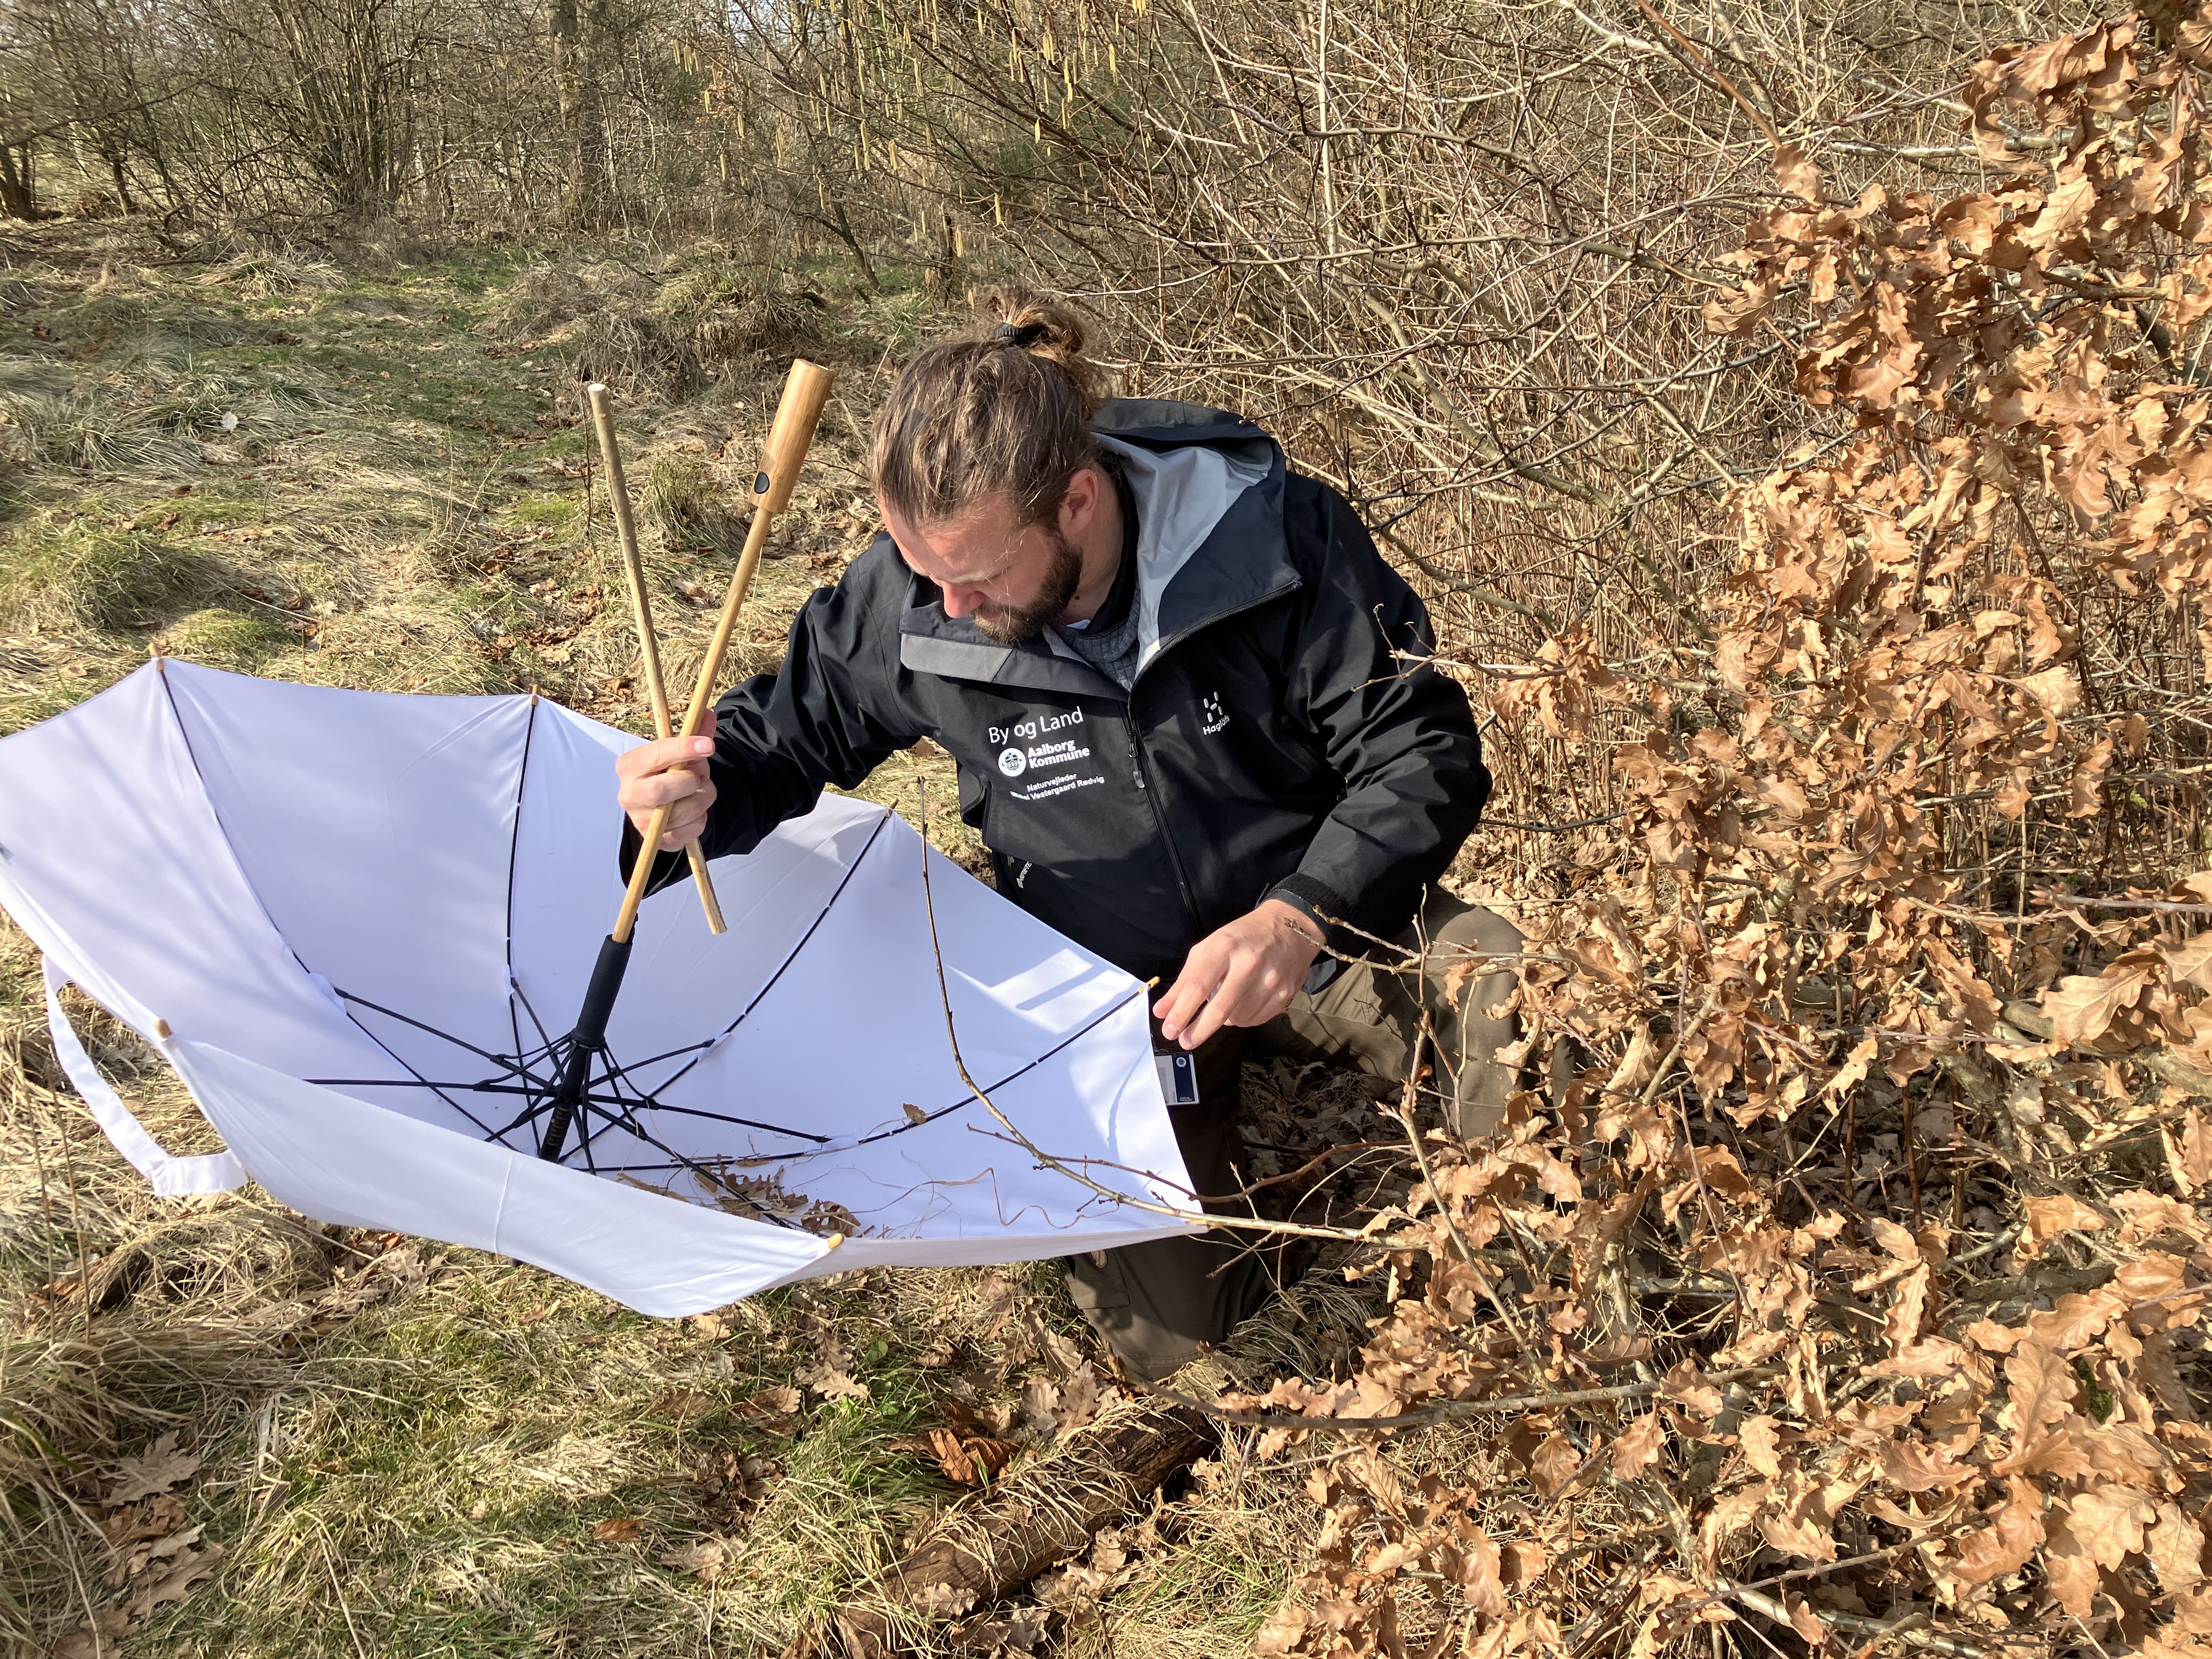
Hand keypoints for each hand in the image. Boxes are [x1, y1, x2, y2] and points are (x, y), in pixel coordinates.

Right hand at [616, 734, 716, 851]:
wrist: (662, 804)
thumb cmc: (669, 771)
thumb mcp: (680, 750)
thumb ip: (695, 733)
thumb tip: (708, 715)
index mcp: (629, 765)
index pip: (655, 756)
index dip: (684, 749)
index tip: (708, 746)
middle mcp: (628, 794)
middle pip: (661, 791)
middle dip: (690, 782)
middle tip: (699, 777)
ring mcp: (641, 821)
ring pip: (682, 812)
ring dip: (703, 798)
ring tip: (700, 791)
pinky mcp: (658, 841)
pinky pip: (690, 830)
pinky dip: (701, 818)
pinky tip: (694, 810)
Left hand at [1153, 900, 1324, 1050]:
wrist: (1289, 928)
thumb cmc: (1241, 938)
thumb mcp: (1208, 949)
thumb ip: (1184, 981)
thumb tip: (1161, 1012)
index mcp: (1224, 947)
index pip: (1198, 987)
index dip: (1181, 1013)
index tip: (1169, 1030)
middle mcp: (1249, 963)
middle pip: (1219, 1009)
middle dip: (1198, 1030)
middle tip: (1185, 1041)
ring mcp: (1270, 980)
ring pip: (1237, 1018)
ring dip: (1223, 1020)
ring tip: (1223, 1004)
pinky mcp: (1285, 993)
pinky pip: (1255, 1020)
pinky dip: (1242, 1018)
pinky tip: (1242, 1004)